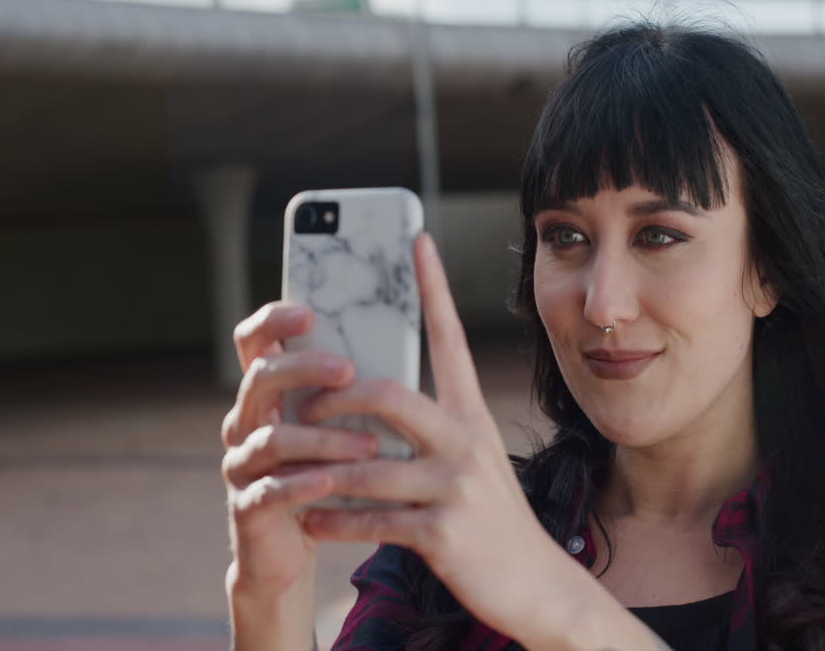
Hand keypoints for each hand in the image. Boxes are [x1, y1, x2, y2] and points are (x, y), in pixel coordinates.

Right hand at [219, 301, 382, 599]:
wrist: (291, 551)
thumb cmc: (324, 476)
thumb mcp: (334, 428)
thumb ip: (349, 391)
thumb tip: (400, 340)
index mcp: (267, 394)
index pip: (254, 341)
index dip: (272, 320)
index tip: (310, 313)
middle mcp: (245, 422)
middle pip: (261, 377)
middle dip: (305, 369)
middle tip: (348, 371)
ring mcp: (241, 465)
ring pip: (271, 438)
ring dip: (322, 439)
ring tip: (369, 447)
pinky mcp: (246, 508)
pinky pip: (269, 490)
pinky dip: (301, 485)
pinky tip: (331, 483)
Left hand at [293, 232, 558, 636]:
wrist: (534, 582)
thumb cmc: (490, 515)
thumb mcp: (472, 460)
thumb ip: (434, 429)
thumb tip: (375, 400)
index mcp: (471, 415)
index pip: (450, 339)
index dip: (433, 288)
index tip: (416, 241)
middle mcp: (466, 441)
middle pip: (389, 395)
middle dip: (337, 397)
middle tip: (305, 403)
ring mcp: (455, 487)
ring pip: (368, 467)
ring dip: (319, 474)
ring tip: (290, 477)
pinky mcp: (443, 532)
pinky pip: (371, 521)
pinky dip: (333, 523)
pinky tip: (311, 523)